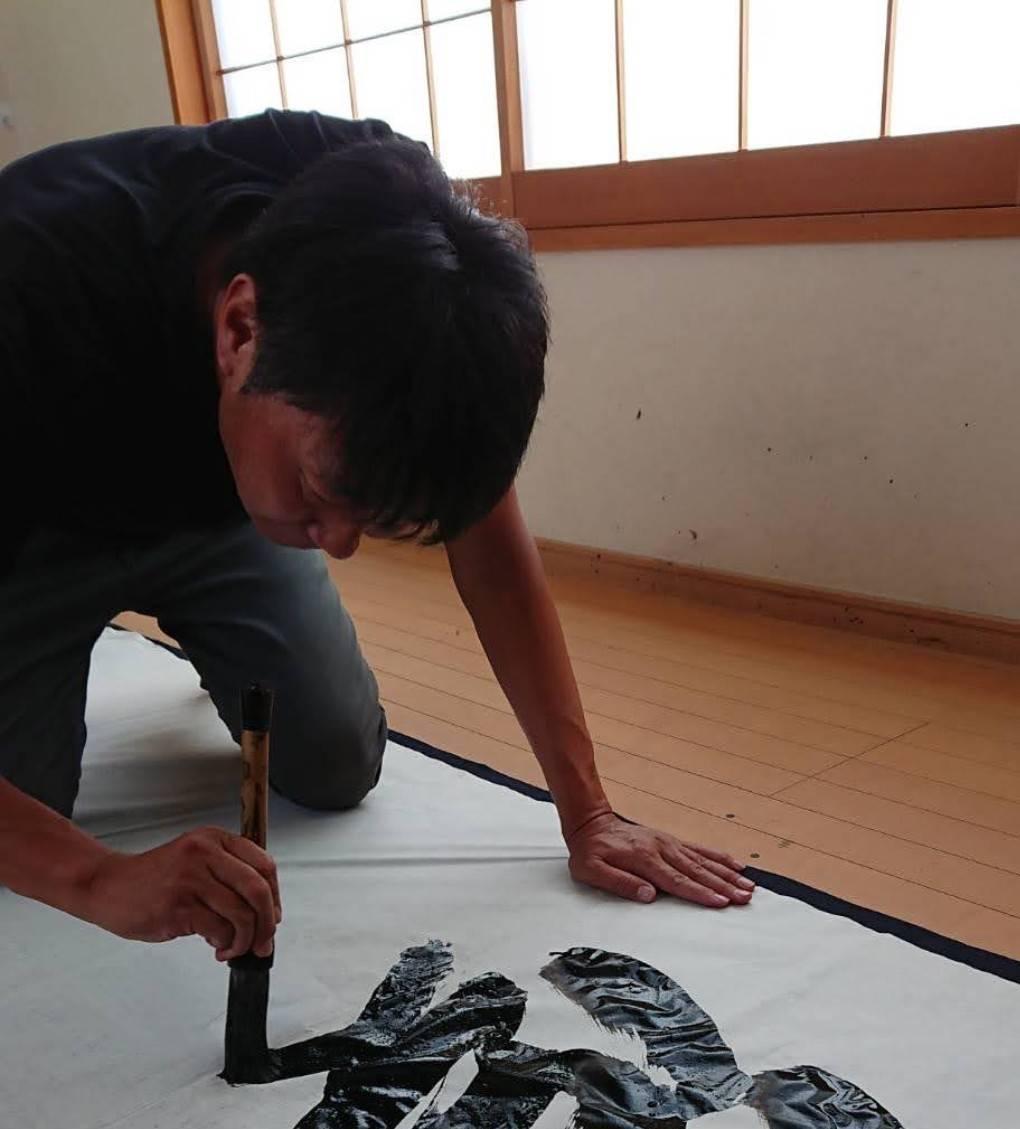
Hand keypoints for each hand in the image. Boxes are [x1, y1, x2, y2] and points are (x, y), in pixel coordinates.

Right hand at [82, 826, 281, 959]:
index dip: (275, 896)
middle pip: (258, 890)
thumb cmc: (155, 878)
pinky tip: (215, 946)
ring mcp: (191, 879)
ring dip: (244, 940)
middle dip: (267, 923)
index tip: (273, 916)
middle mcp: (206, 853)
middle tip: (263, 942)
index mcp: (215, 839)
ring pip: (241, 914)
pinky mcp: (177, 906)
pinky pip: (218, 929)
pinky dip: (224, 943)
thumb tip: (267, 911)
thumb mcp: (196, 860)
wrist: (108, 886)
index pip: (264, 865)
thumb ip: (229, 875)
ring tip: (233, 947)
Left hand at [566, 812, 753, 907]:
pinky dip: (718, 857)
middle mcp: (662, 849)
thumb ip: (620, 882)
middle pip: (697, 871)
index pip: (677, 881)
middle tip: (745, 898)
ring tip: (748, 885)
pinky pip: (699, 849)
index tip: (721, 902)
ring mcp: (668, 843)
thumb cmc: (590, 851)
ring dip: (726, 873)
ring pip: (703, 860)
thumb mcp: (592, 871)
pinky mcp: (671, 841)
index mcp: (645, 859)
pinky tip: (734, 864)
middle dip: (723, 886)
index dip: (701, 893)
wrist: (591, 823)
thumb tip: (649, 895)